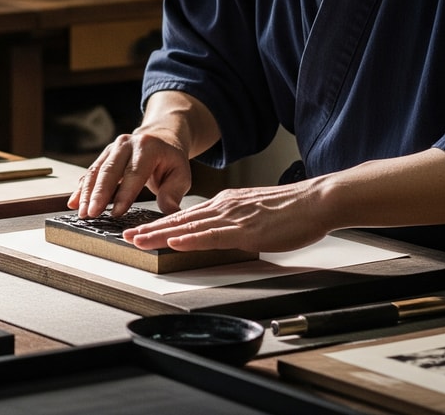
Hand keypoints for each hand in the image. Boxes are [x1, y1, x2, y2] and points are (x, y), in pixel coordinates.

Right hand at [68, 130, 191, 217]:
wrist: (161, 137)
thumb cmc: (170, 160)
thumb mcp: (181, 173)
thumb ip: (174, 192)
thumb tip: (169, 211)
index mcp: (147, 147)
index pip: (134, 173)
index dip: (124, 193)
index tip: (117, 213)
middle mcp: (126, 144)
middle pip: (109, 170)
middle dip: (99, 194)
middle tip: (91, 214)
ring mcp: (112, 148)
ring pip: (96, 171)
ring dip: (86, 193)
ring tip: (82, 213)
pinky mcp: (104, 155)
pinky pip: (90, 172)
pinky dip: (82, 188)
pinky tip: (73, 202)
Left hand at [123, 183, 328, 254]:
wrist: (317, 200)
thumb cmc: (292, 210)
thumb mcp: (254, 214)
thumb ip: (234, 222)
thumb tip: (220, 234)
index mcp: (225, 204)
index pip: (186, 216)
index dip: (160, 225)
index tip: (140, 232)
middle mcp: (224, 207)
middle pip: (180, 221)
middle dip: (151, 231)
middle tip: (126, 239)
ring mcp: (234, 217)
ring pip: (190, 227)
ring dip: (162, 235)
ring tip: (139, 242)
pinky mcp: (247, 229)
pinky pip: (214, 236)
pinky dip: (192, 240)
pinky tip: (175, 243)